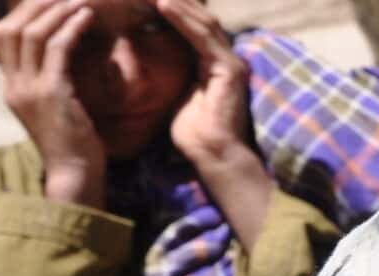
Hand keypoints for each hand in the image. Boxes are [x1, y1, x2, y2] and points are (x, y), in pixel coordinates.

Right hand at [0, 0, 105, 205]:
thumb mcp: (55, 109)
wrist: (76, 175)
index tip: (7, 0)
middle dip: (33, 5)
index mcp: (10, 88)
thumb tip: (58, 65)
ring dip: (55, 12)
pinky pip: (56, 48)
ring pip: (31, 33)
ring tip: (78, 1)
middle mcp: (13, 85)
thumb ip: (51, 83)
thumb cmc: (73, 144)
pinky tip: (86, 18)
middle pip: (9, 29)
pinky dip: (71, 28)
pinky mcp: (51, 93)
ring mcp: (28, 88)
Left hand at [155, 0, 253, 167]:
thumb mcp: (176, 92)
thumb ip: (172, 70)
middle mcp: (227, 58)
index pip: (194, 25)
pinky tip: (162, 5)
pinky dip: (182, 20)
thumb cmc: (195, 133)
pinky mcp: (229, 70)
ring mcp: (231, 63)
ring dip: (176, 3)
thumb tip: (147, 53)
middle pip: (201, 16)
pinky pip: (203, 37)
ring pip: (203, 21)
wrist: (213, 156)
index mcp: (215, 63)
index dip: (172, 7)